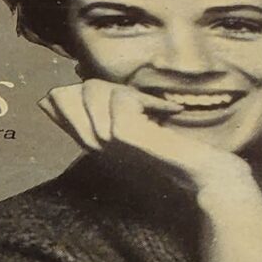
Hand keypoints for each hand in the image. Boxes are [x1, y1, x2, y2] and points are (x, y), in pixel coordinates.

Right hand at [42, 80, 250, 196]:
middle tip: (141, 104)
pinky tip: (168, 112)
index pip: (55, 100)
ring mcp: (104, 142)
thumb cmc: (180, 149)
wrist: (207, 175)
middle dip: (102, 86)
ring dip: (124, 90)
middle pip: (66, 92)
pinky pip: (120, 97)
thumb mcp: (137, 124)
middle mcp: (91, 143)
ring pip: (90, 89)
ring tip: (153, 109)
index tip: (127, 102)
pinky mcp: (124, 136)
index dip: (84, 88)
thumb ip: (107, 111)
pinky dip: (145, 97)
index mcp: (90, 140)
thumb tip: (59, 95)